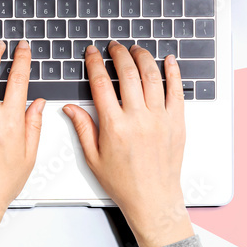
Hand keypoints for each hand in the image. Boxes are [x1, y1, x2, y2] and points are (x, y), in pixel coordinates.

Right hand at [62, 42, 193, 246]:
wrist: (153, 199)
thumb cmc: (124, 183)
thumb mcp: (94, 158)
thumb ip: (83, 128)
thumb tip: (70, 108)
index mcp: (114, 126)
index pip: (101, 84)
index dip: (95, 63)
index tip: (92, 53)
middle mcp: (138, 119)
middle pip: (127, 74)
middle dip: (118, 54)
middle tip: (114, 46)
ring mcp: (160, 119)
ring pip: (152, 77)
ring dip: (143, 58)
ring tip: (136, 50)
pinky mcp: (177, 122)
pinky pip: (176, 90)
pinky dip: (173, 72)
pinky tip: (168, 60)